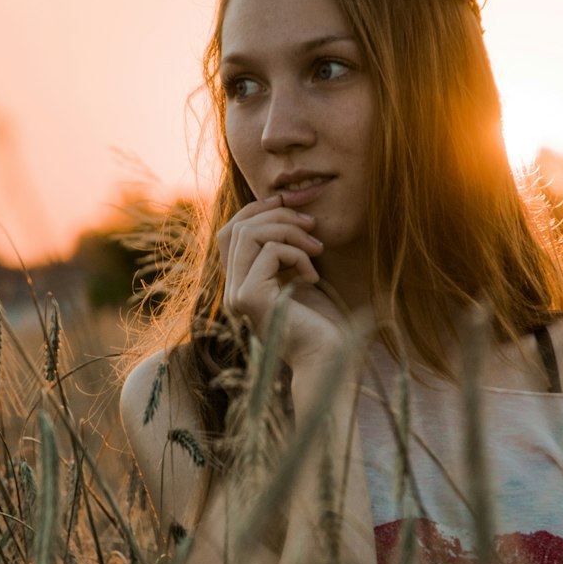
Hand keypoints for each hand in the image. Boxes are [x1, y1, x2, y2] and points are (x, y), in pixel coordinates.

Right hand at [218, 196, 344, 363]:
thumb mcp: (300, 275)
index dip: (258, 209)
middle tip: (312, 225)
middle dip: (277, 215)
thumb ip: (284, 249)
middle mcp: (232, 291)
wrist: (330, 360)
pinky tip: (313, 277)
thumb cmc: (323, 324)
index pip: (232, 232)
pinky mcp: (250, 298)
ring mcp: (237, 295)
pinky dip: (298, 255)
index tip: (291, 203)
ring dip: (289, 231)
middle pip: (238, 227)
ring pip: (249, 234)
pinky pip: (270, 251)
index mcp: (241, 284)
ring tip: (317, 249)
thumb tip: (281, 204)